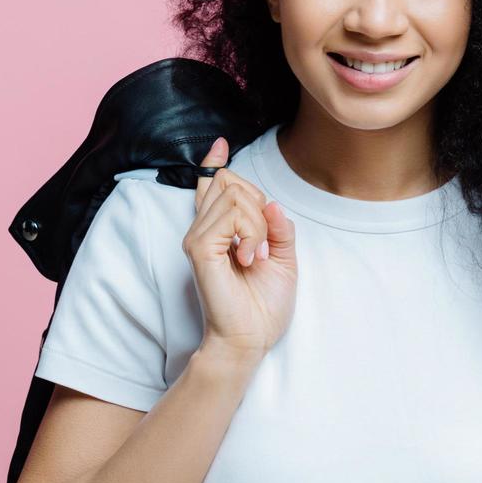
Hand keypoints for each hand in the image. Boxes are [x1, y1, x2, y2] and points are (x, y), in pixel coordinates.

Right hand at [181, 136, 297, 358]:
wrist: (251, 338)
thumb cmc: (264, 306)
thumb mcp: (283, 258)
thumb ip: (278, 227)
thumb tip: (270, 201)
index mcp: (220, 230)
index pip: (211, 186)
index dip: (215, 163)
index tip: (220, 144)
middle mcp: (203, 229)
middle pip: (232, 182)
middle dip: (259, 205)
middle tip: (264, 245)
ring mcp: (198, 237)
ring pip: (236, 194)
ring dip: (258, 224)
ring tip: (257, 256)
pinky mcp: (199, 248)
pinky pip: (231, 214)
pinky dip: (251, 233)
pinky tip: (250, 258)